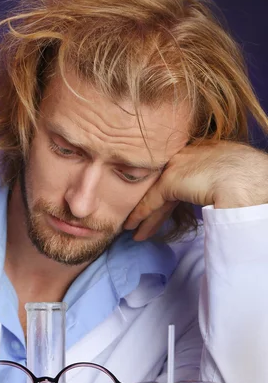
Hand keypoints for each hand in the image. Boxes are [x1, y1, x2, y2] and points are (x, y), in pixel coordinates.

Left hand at [124, 141, 267, 240]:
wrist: (248, 180)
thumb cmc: (248, 180)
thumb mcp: (230, 176)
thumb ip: (214, 181)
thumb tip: (215, 196)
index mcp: (202, 152)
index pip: (179, 175)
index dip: (168, 193)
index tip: (162, 207)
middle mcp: (186, 154)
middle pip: (163, 184)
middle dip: (151, 204)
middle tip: (139, 220)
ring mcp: (177, 165)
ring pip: (154, 193)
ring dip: (143, 215)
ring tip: (133, 230)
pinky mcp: (170, 180)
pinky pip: (150, 201)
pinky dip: (141, 215)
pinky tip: (133, 225)